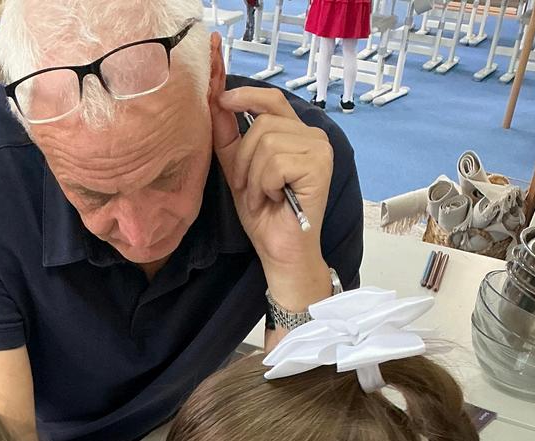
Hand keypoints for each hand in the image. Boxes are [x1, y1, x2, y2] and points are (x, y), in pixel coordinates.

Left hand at [210, 84, 332, 279]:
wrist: (280, 251)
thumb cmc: (264, 215)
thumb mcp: (238, 171)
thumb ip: (228, 137)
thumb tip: (215, 101)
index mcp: (295, 133)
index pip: (272, 100)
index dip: (246, 96)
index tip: (222, 99)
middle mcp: (312, 135)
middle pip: (262, 123)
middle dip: (244, 159)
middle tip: (250, 189)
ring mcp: (319, 148)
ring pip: (268, 142)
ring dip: (255, 177)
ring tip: (264, 197)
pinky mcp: (320, 165)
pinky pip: (276, 163)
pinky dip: (266, 185)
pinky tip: (275, 200)